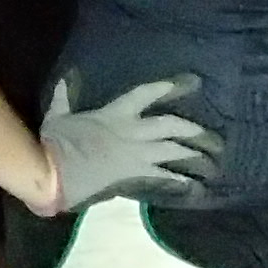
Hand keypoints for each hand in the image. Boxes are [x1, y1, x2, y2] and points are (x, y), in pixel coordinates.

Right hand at [37, 72, 216, 211]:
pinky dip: (182, 182)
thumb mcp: (58, 116)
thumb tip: (64, 80)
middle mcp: (132, 131)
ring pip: (174, 151)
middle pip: (171, 125)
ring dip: (196, 156)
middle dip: (194, 130)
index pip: (146, 94)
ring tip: (213, 163)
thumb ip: (64, 98)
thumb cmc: (55, 142)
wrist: (54, 171)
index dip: (169, 88)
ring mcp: (136, 154)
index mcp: (114, 113)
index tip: (191, 84)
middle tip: (213, 136)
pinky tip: (197, 187)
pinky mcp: (135, 176)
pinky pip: (164, 178)